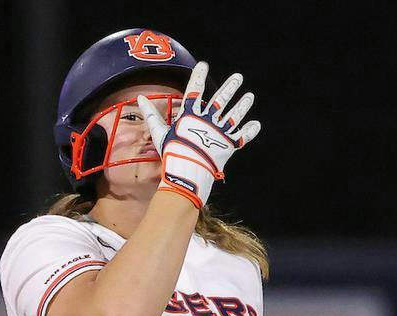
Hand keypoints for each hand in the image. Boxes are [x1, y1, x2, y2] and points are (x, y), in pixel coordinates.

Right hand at [138, 61, 260, 209]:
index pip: (195, 90)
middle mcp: (208, 120)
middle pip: (221, 100)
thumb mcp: (159, 132)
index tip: (204, 65)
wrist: (187, 171)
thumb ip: (151, 115)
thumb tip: (139, 98)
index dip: (199, 76)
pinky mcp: (228, 146)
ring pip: (234, 116)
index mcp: (191, 115)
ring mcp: (219, 132)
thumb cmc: (171, 152)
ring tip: (250, 95)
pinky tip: (257, 123)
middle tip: (238, 77)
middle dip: (230, 87)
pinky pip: (242, 137)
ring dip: (243, 105)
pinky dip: (250, 131)